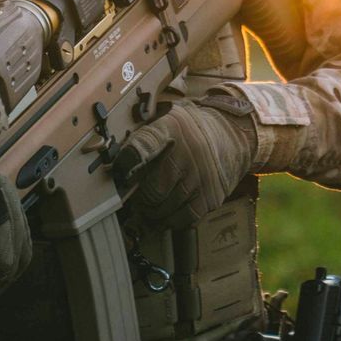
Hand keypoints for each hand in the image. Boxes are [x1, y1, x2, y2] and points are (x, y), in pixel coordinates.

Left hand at [113, 93, 258, 226]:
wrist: (231, 136)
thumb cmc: (187, 131)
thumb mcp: (164, 119)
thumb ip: (139, 138)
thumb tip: (108, 161)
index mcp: (169, 128)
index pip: (142, 148)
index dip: (127, 164)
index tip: (120, 173)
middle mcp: (187, 154)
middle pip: (150, 191)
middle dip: (139, 196)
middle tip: (138, 191)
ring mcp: (201, 180)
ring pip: (162, 210)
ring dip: (152, 210)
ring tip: (153, 199)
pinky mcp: (210, 199)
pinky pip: (181, 220)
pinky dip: (170, 218)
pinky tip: (169, 206)